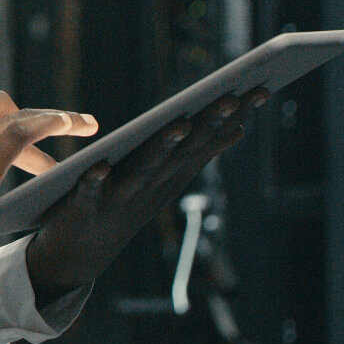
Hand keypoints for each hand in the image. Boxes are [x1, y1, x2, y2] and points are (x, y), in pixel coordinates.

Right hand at [0, 91, 98, 273]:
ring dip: (57, 120)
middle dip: (40, 116)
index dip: (14, 120)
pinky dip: (50, 123)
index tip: (33, 136)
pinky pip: (24, 130)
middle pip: (6, 108)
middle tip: (72, 128)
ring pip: (22, 116)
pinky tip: (69, 126)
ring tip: (85, 129)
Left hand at [24, 88, 268, 305]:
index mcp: (170, 176)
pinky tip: (97, 168)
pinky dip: (94, 181)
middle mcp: (151, 186)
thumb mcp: (164, 180)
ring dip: (162, 149)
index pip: (205, 141)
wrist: (81, 255)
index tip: (262, 88)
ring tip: (179, 125)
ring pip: (144, 170)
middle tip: (233, 97)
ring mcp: (120, 198)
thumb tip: (238, 127)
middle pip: (183, 151)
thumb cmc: (126, 207)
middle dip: (208, 124)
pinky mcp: (84, 208)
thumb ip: (195, 154)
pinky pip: (89, 193)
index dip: (232, 117)